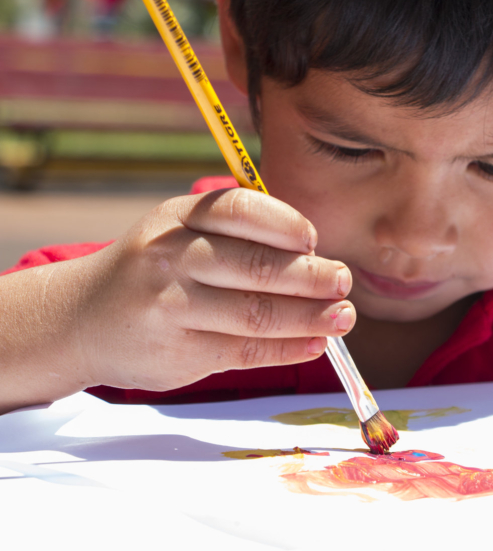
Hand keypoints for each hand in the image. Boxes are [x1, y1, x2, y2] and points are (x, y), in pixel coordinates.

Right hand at [70, 188, 352, 392]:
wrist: (79, 320)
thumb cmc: (153, 269)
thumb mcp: (179, 231)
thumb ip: (238, 235)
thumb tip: (317, 254)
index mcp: (176, 218)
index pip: (241, 210)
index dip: (287, 225)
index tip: (315, 240)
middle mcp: (171, 259)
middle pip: (256, 267)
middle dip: (312, 277)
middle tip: (344, 282)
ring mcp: (171, 308)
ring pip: (257, 314)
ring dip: (310, 317)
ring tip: (343, 318)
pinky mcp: (179, 352)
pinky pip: (246, 351)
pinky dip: (288, 348)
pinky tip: (314, 343)